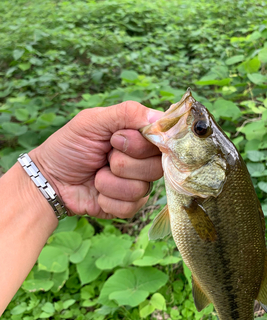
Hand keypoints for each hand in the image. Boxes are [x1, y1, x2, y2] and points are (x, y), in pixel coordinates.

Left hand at [30, 102, 163, 218]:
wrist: (50, 179)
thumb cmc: (69, 146)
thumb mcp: (92, 121)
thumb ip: (127, 113)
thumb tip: (159, 117)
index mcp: (140, 137)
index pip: (164, 140)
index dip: (142, 144)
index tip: (117, 140)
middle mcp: (145, 160)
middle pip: (156, 167)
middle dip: (121, 163)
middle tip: (103, 156)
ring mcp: (139, 184)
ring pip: (141, 188)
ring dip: (109, 182)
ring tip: (96, 174)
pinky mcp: (130, 206)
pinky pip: (131, 206)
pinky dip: (107, 199)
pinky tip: (96, 192)